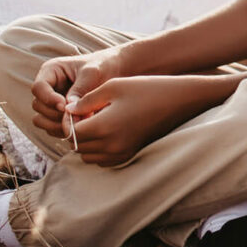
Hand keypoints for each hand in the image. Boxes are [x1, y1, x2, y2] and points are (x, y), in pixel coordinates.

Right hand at [29, 48, 125, 139]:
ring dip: (56, 125)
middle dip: (54, 114)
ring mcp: (51, 102)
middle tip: (75, 116)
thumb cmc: (103, 65)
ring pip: (41, 119)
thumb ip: (80, 89)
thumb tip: (68, 109)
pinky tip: (80, 127)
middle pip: (38, 106)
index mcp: (51, 71)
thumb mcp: (92, 73)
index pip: (38, 88)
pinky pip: (51, 128)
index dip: (48, 99)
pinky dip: (62, 130)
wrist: (116, 71)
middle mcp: (48, 87)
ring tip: (78, 123)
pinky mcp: (58, 115)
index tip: (64, 105)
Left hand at [64, 75, 222, 165]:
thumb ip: (86, 100)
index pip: (70, 132)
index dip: (70, 120)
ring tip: (98, 122)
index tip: (78, 108)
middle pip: (76, 145)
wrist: (179, 100)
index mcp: (103, 126)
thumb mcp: (113, 86)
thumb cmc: (147, 88)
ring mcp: (120, 153)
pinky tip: (108, 131)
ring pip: (87, 155)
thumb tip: (68, 111)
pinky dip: (98, 149)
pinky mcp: (128, 155)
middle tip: (88, 113)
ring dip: (86, 141)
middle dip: (77, 131)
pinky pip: (101, 159)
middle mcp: (110, 145)